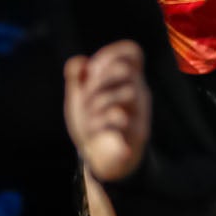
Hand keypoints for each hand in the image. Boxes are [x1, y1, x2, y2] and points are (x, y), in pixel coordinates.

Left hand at [64, 40, 151, 181]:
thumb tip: (79, 61)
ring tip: (89, 120)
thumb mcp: (79, 99)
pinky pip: (124, 122)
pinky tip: (95, 133)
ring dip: (97, 105)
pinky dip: (104, 125)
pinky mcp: (137, 135)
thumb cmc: (94, 125)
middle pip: (125, 70)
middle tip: (87, 97)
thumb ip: (75, 77)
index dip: (111, 53)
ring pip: (126, 93)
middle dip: (98, 81)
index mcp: (126, 80)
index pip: (131, 52)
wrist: (102, 162)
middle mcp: (138, 92)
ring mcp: (139, 113)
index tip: (92, 70)